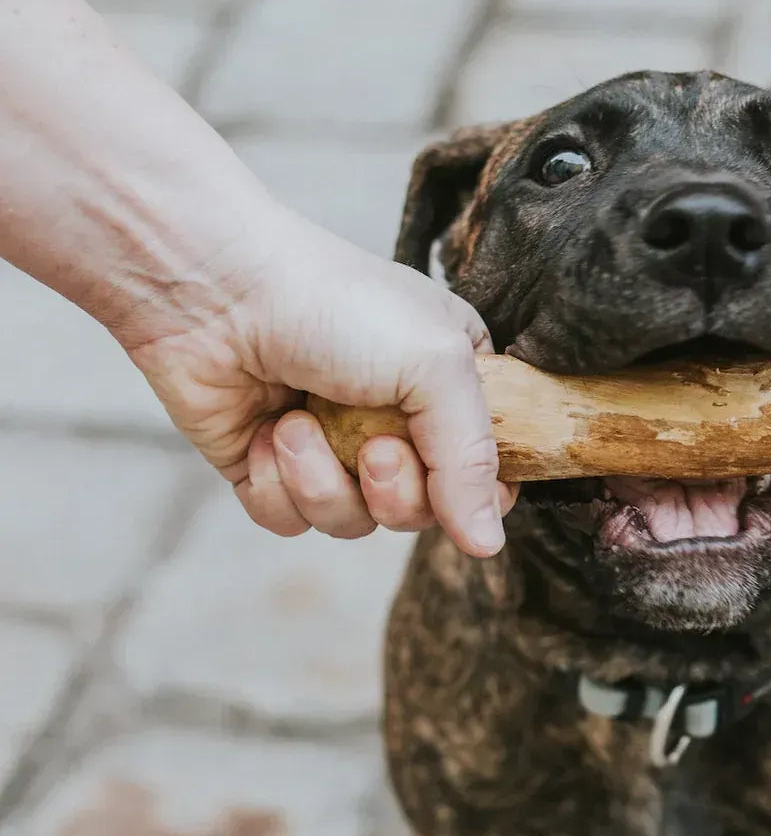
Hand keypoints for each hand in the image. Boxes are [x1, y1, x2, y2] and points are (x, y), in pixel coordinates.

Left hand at [125, 214, 515, 552]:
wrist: (215, 289)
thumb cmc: (337, 306)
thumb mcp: (435, 366)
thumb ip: (472, 458)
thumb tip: (490, 546)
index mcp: (452, 380)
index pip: (490, 469)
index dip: (476, 492)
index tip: (455, 481)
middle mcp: (397, 416)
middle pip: (423, 509)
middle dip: (395, 491)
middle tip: (372, 449)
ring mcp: (332, 443)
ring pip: (355, 522)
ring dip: (324, 482)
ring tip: (297, 426)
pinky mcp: (269, 465)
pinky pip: (290, 521)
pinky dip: (276, 487)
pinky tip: (262, 433)